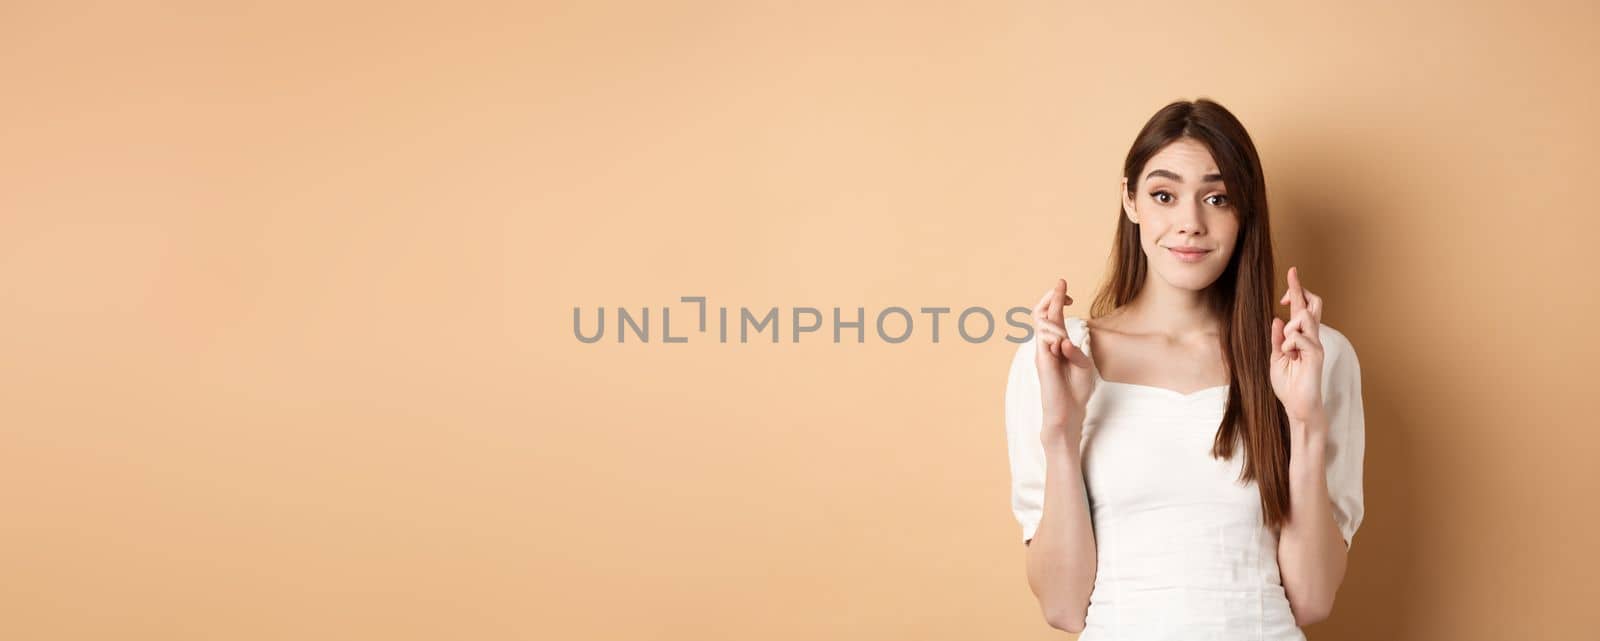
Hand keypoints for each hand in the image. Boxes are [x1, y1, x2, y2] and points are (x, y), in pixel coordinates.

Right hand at [1032, 278, 1097, 442]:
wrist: (1067, 412)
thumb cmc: (1075, 390)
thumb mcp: (1084, 365)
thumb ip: (1076, 351)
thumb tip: (1063, 341)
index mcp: (1058, 343)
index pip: (1053, 315)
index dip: (1058, 299)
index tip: (1068, 290)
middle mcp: (1047, 344)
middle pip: (1042, 312)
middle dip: (1051, 296)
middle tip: (1062, 284)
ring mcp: (1042, 351)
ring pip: (1042, 322)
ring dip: (1055, 320)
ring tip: (1064, 339)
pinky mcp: (1041, 360)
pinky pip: (1044, 338)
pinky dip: (1054, 336)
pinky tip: (1061, 346)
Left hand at [1270, 266, 1325, 425]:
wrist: (1296, 405)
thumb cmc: (1288, 384)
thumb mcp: (1276, 357)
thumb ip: (1277, 339)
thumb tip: (1277, 318)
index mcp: (1300, 337)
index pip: (1302, 308)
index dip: (1297, 289)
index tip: (1292, 272)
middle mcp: (1311, 337)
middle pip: (1312, 304)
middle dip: (1299, 290)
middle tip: (1288, 286)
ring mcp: (1315, 345)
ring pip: (1305, 318)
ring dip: (1289, 327)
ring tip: (1286, 346)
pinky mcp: (1317, 355)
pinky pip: (1299, 337)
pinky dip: (1289, 343)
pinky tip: (1289, 355)